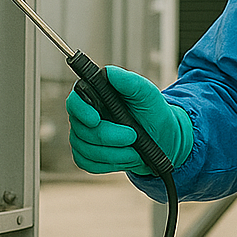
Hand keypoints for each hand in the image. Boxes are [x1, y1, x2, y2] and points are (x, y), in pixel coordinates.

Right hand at [65, 65, 193, 175]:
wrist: (162, 138)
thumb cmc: (152, 112)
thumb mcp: (146, 93)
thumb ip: (128, 81)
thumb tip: (108, 72)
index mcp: (95, 96)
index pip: (74, 101)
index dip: (81, 111)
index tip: (96, 119)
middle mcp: (85, 116)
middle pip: (82, 130)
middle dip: (109, 137)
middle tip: (133, 136)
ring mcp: (83, 137)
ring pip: (86, 150)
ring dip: (114, 154)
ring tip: (135, 150)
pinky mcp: (88, 156)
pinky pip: (88, 164)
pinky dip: (109, 164)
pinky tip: (125, 158)